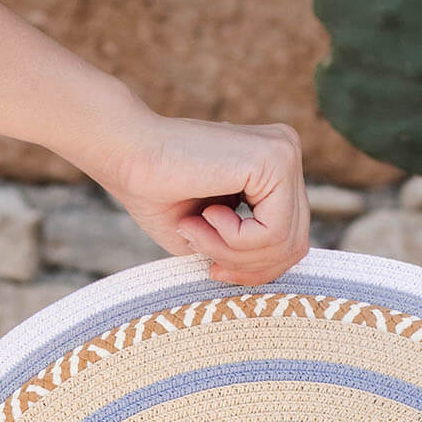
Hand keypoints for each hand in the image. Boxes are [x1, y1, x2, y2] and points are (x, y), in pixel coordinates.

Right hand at [86, 101, 311, 286]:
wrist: (126, 154)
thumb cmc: (158, 194)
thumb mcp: (216, 235)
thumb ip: (253, 248)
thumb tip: (281, 268)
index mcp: (275, 168)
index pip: (291, 239)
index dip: (254, 269)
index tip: (215, 269)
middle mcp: (287, 153)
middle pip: (294, 244)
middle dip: (246, 266)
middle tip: (206, 257)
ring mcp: (285, 152)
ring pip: (286, 242)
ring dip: (234, 253)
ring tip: (196, 232)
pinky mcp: (276, 158)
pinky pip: (273, 232)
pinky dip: (234, 240)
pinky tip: (206, 215)